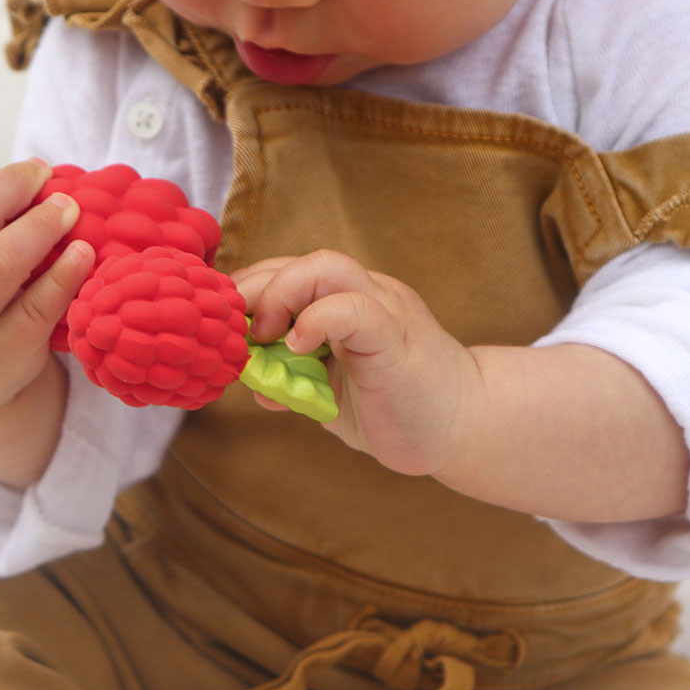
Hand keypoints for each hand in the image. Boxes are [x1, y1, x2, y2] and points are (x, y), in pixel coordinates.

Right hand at [0, 159, 95, 481]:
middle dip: (15, 187)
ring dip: (42, 225)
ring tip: (71, 209)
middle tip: (50, 178)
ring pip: (3, 261)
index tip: (27, 171)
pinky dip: (65, 275)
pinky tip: (84, 253)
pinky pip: (39, 306)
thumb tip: (32, 172)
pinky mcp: (3, 352)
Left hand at [232, 250, 482, 476]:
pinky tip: (296, 348)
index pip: (291, 271)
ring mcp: (386, 310)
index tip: (225, 323)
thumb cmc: (398, 407)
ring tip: (264, 336)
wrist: (463, 428)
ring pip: (328, 268)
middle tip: (235, 328)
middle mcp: (369, 293)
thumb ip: (295, 380)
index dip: (252, 290)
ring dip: (281, 296)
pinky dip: (316, 321)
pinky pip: (354, 309)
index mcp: (350, 300)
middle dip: (256, 288)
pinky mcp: (396, 338)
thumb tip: (252, 380)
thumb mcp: (332, 392)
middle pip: (304, 261)